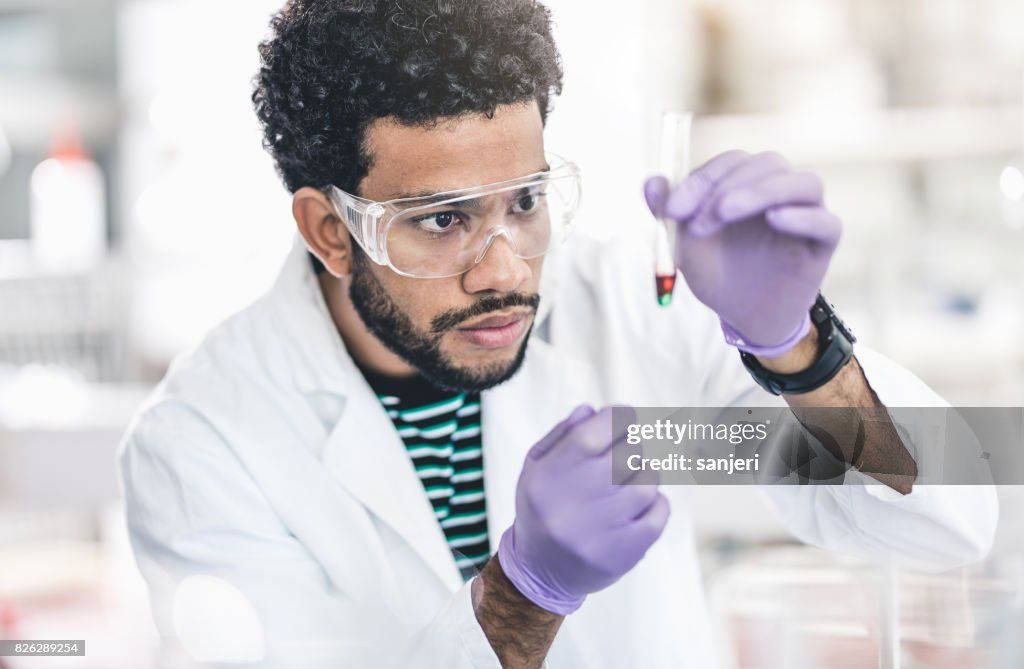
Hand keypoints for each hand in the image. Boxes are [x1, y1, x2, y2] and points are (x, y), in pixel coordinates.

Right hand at [496, 405, 669, 614]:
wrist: (541, 572)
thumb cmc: (542, 508)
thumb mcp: (537, 466)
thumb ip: (563, 434)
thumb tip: (593, 410)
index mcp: (552, 473)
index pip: (596, 431)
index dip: (619, 416)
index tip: (626, 415)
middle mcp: (576, 499)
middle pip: (627, 453)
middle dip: (631, 445)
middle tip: (623, 453)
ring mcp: (602, 529)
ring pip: (647, 482)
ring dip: (644, 475)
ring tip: (628, 482)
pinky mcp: (624, 551)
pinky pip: (659, 512)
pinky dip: (656, 503)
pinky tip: (639, 505)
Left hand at [644, 151, 840, 355]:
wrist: (743, 315)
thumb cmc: (718, 273)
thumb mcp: (686, 243)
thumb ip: (669, 211)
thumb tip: (650, 181)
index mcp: (748, 184)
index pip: (730, 163)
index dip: (701, 180)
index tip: (672, 211)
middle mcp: (780, 191)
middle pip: (767, 164)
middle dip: (726, 187)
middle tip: (697, 222)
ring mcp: (806, 214)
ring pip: (802, 183)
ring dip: (761, 191)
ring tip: (726, 211)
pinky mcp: (823, 244)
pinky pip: (826, 222)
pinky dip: (802, 216)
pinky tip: (776, 220)